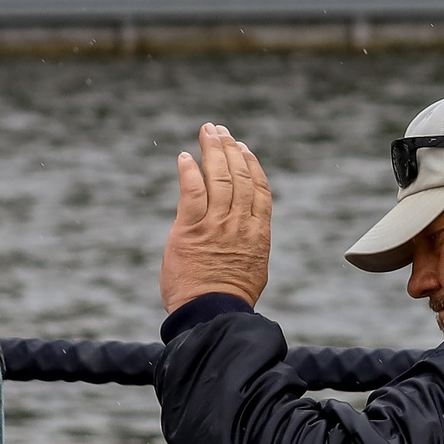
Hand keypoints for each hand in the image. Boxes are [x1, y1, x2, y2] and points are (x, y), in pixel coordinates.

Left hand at [160, 123, 272, 311]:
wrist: (212, 313)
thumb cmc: (230, 297)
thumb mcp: (253, 267)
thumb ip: (249, 243)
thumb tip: (245, 233)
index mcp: (258, 233)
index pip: (259, 189)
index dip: (251, 165)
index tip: (243, 149)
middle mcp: (240, 224)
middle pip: (239, 177)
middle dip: (229, 149)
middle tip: (219, 131)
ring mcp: (216, 225)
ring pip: (218, 178)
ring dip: (211, 152)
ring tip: (206, 133)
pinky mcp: (191, 229)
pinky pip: (192, 192)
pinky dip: (189, 172)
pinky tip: (184, 158)